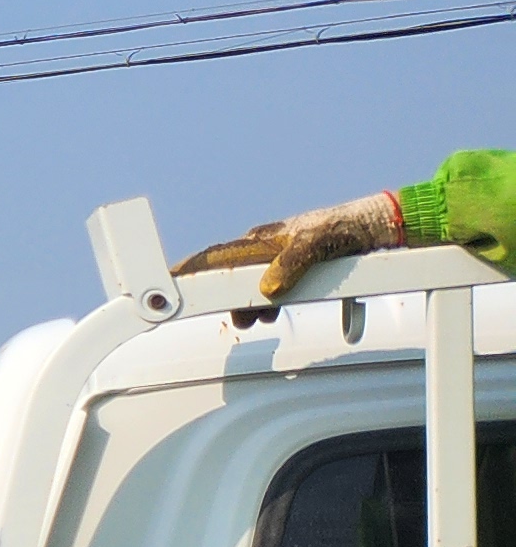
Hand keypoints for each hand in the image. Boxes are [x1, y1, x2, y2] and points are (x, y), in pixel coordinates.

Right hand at [174, 191, 405, 298]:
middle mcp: (264, 249)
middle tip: (220, 315)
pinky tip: (272, 314)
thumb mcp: (320, 242)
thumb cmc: (350, 226)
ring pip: (248, 287)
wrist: (380, 227)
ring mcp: (278, 260)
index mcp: (261, 239)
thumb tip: (268, 289)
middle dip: (220, 298)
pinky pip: (270, 291)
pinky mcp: (294, 271)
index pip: (215, 257)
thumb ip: (292, 264)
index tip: (166, 282)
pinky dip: (267, 305)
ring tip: (253, 320)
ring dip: (247, 305)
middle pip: (228, 277)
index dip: (188, 271)